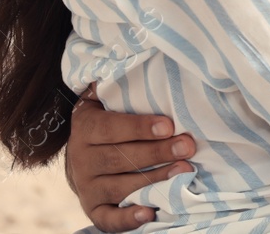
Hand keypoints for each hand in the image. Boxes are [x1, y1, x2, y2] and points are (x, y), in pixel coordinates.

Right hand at [65, 84, 194, 231]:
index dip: (140, 127)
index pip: (111, 128)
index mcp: (84, 127)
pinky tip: (151, 211)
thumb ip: (116, 82)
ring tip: (184, 171)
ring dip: (154, 179)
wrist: (82, 156)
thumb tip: (134, 52)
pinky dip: (128, 219)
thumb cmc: (108, 120)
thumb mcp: (104, 98)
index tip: (169, 124)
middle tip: (188, 146)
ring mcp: (86, 187)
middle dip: (158, 152)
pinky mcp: (94, 210)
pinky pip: (109, 219)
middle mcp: (81, 159)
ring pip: (121, 186)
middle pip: (121, 158)